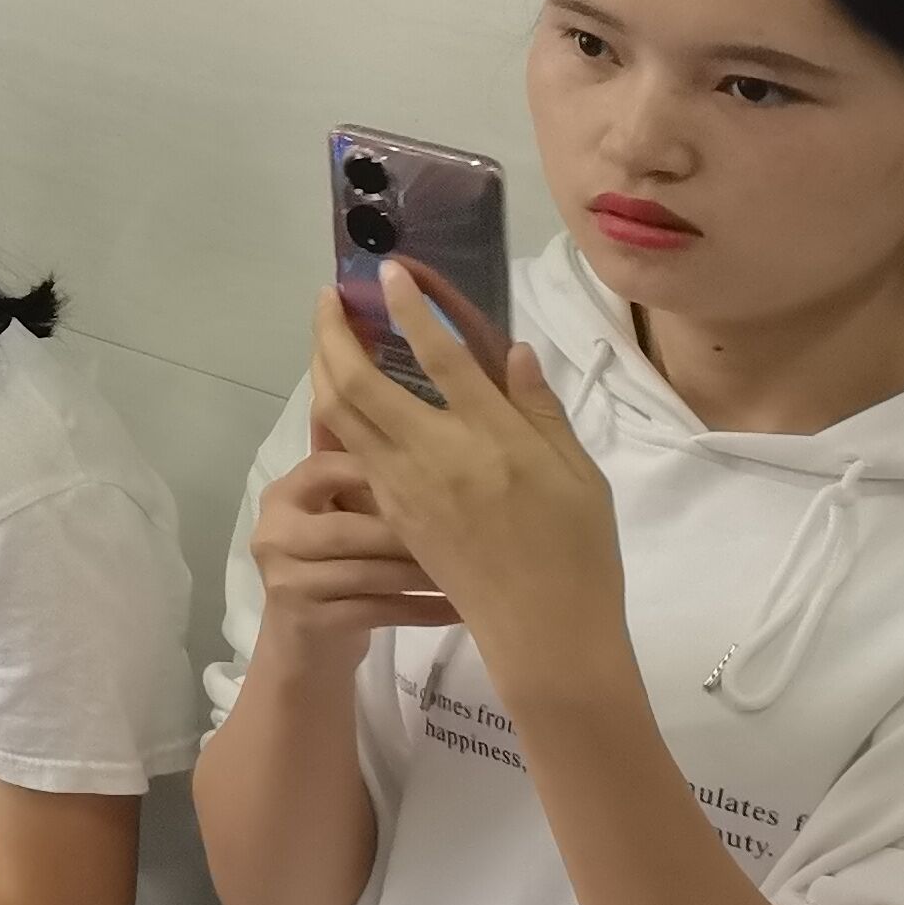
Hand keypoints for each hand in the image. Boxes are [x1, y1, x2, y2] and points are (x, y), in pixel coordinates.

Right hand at [247, 432, 458, 658]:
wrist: (305, 649)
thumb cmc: (336, 568)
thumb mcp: (341, 516)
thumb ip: (362, 470)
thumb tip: (409, 404)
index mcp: (283, 495)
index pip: (327, 466)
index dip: (382, 470)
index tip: (441, 476)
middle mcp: (275, 531)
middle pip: (352, 526)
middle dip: (413, 531)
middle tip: (474, 529)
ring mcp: (286, 578)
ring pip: (369, 571)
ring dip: (425, 573)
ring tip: (475, 569)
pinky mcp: (307, 621)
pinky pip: (378, 610)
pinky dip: (423, 609)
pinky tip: (460, 607)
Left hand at [308, 279, 622, 669]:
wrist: (543, 631)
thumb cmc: (577, 551)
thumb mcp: (580, 474)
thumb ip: (541, 409)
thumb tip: (514, 350)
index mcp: (492, 438)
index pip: (440, 356)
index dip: (410, 307)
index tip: (389, 273)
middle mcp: (435, 453)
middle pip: (359, 379)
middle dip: (333, 330)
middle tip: (330, 297)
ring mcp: (402, 483)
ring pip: (340, 411)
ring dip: (323, 364)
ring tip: (327, 333)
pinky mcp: (390, 509)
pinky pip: (349, 448)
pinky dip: (334, 409)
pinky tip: (340, 392)